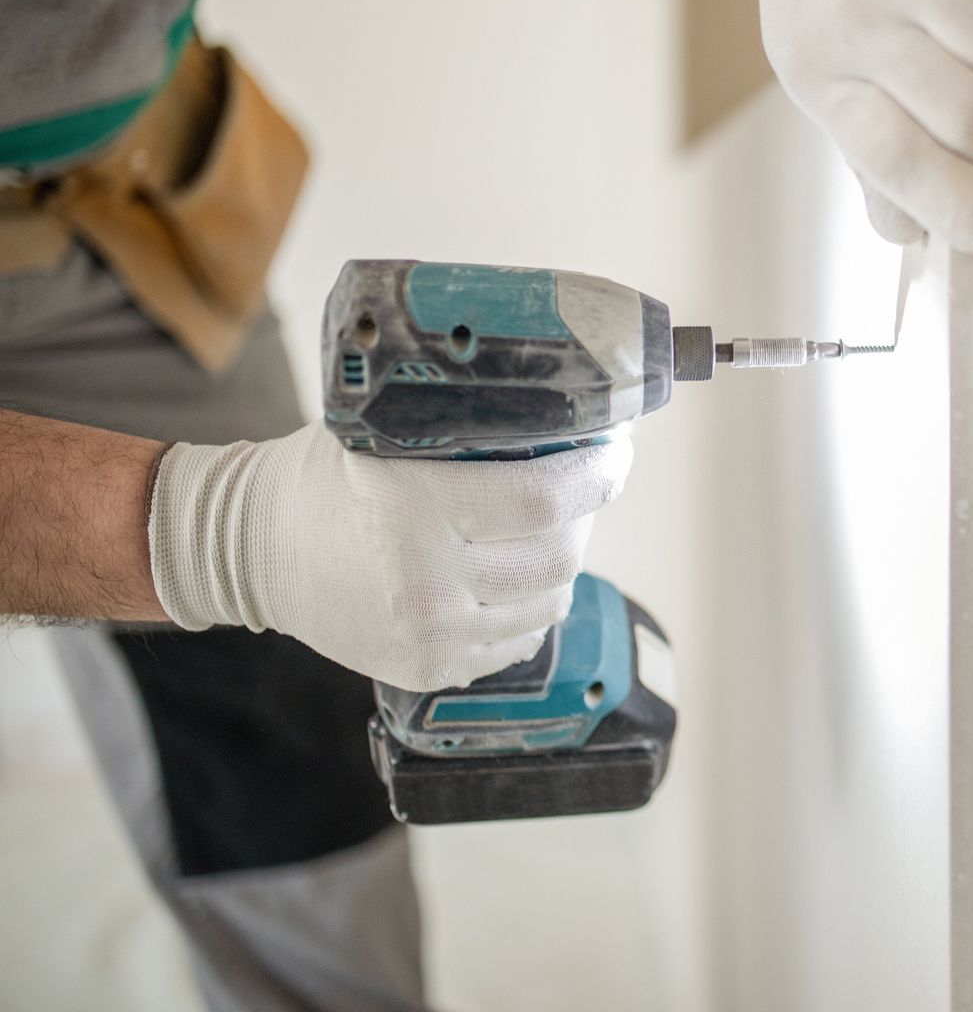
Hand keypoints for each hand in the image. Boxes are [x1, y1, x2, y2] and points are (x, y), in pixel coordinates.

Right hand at [147, 421, 631, 691]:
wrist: (248, 550)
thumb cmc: (325, 477)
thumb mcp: (383, 433)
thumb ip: (462, 428)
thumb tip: (561, 410)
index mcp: (414, 508)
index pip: (544, 499)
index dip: (597, 474)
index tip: (616, 450)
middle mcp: (424, 580)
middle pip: (559, 555)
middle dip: (585, 515)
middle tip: (581, 486)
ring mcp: (428, 634)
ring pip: (549, 601)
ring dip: (560, 562)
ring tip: (543, 530)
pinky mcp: (428, 669)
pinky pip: (518, 640)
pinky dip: (529, 605)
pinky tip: (509, 575)